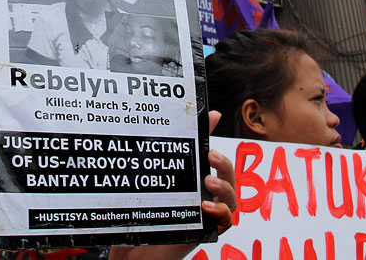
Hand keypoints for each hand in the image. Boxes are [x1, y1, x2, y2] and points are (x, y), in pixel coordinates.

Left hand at [109, 111, 234, 259]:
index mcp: (190, 181)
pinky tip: (207, 206)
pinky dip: (222, 212)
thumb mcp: (145, 184)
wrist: (134, 254)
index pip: (211, 158)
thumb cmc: (141, 218)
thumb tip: (162, 132)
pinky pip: (224, 222)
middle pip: (228, 177)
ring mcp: (205, 214)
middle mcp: (202, 196)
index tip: (214, 118)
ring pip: (231, 199)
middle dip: (224, 164)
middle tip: (211, 156)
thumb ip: (156, 160)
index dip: (213, 133)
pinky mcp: (204, 231)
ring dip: (226, 187)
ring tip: (208, 182)